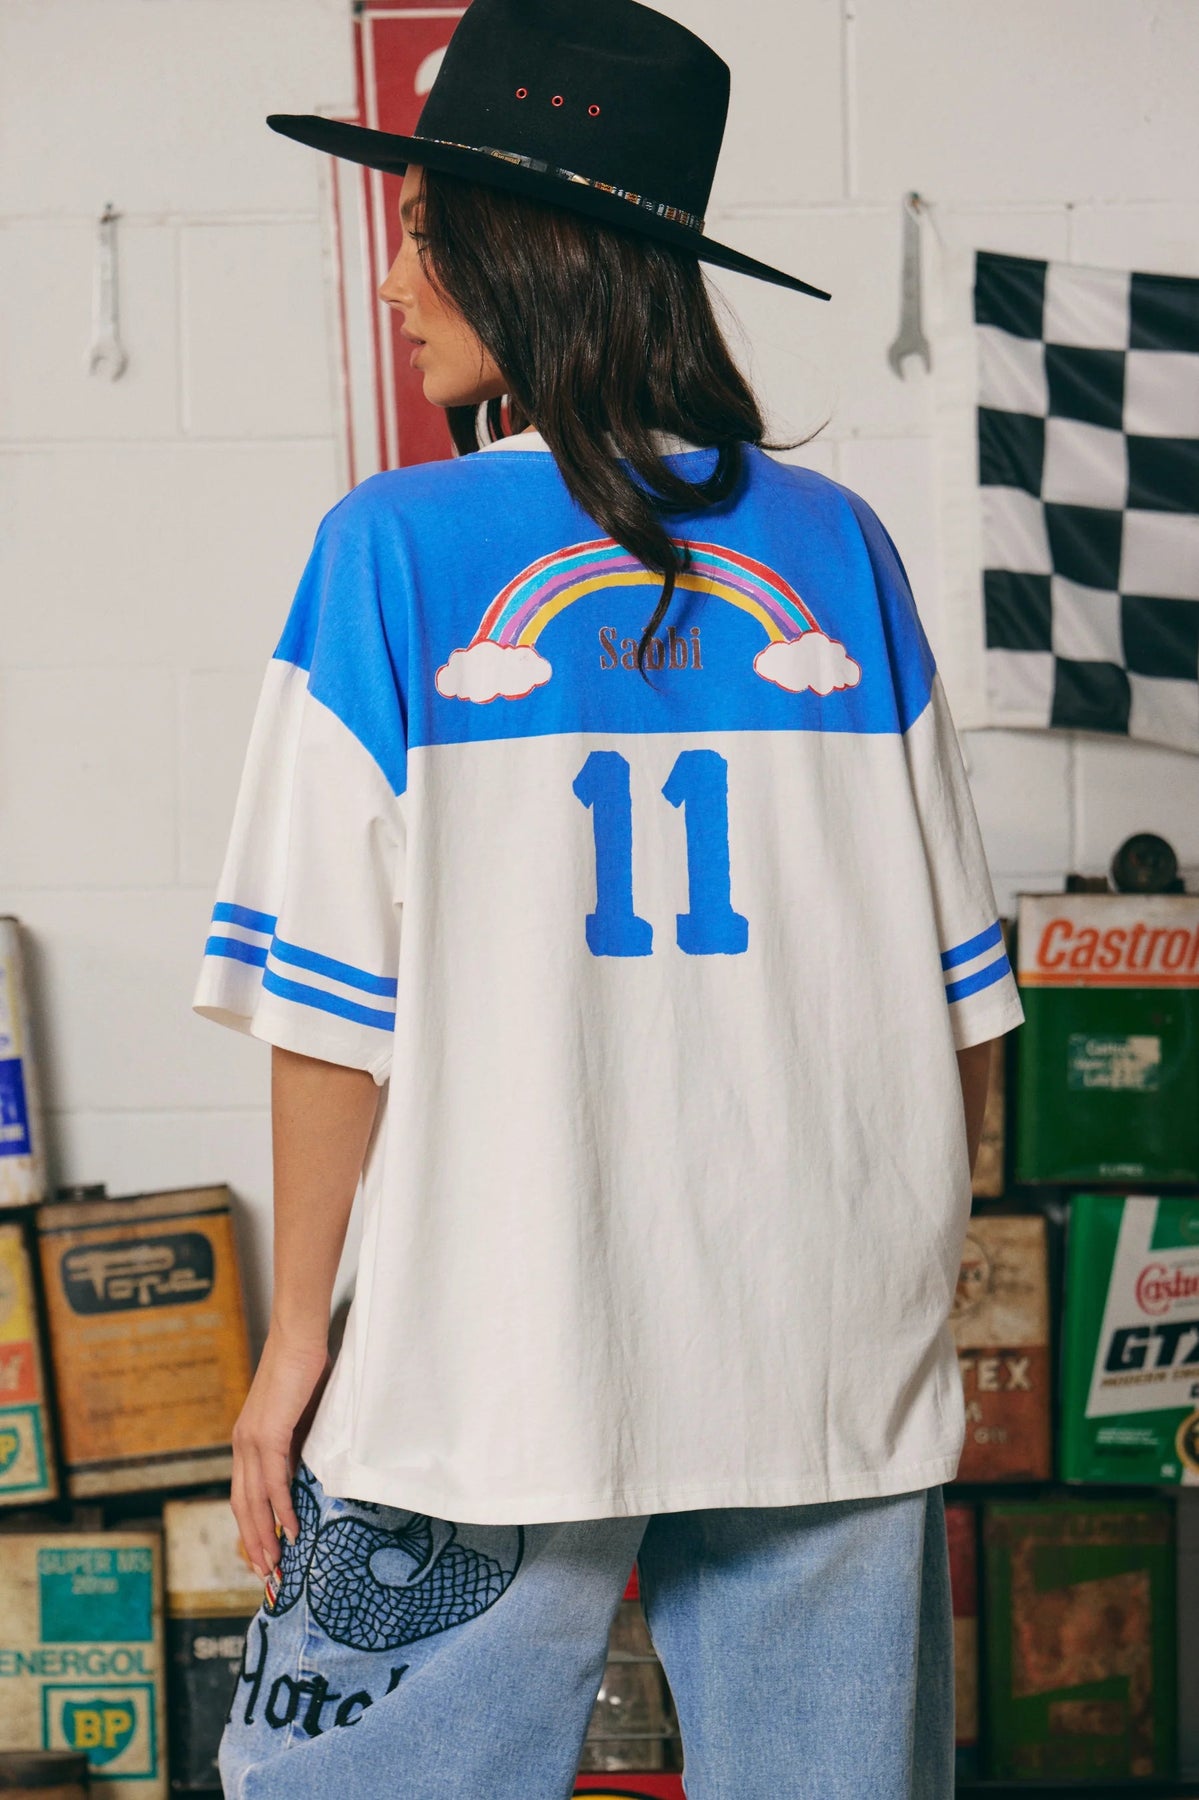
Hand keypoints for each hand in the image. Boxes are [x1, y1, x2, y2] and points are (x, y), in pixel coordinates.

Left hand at [231, 1327, 330, 1579]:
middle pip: (242, 1507)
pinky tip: (290, 1531)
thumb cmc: (304, 1367)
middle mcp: (242, 1444)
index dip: (252, 1529)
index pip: (244, 1496)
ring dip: (263, 1538)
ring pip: (253, 1502)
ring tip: (277, 1566)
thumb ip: (299, 1441)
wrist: (298, 1336)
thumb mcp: (300, 1414)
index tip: (264, 1557)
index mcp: (247, 1441)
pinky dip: (280, 1510)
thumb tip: (310, 1467)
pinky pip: (273, 1483)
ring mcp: (251, 1440)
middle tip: (269, 1578)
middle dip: (254, 1546)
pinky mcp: (267, 1434)